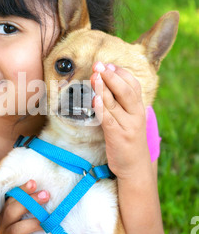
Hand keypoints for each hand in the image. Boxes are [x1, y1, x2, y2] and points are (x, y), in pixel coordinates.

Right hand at [0, 180, 48, 233]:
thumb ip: (21, 209)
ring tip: (45, 223)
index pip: (11, 199)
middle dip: (29, 202)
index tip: (33, 182)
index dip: (22, 191)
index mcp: (3, 215)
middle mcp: (1, 226)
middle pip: (12, 211)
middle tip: (46, 195)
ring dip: (30, 225)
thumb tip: (43, 193)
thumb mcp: (10, 222)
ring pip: (14, 231)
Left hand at [91, 62, 150, 179]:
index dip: (121, 74)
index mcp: (139, 109)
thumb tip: (105, 87)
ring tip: (94, 76)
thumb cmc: (128, 142)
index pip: (133, 86)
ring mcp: (127, 126)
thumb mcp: (129, 121)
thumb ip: (121, 105)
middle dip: (111, 76)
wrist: (134, 168)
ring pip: (115, 103)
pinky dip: (101, 108)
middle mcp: (135, 115)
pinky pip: (108, 119)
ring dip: (103, 88)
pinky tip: (95, 99)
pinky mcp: (117, 136)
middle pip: (126, 91)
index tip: (109, 65)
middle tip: (99, 65)